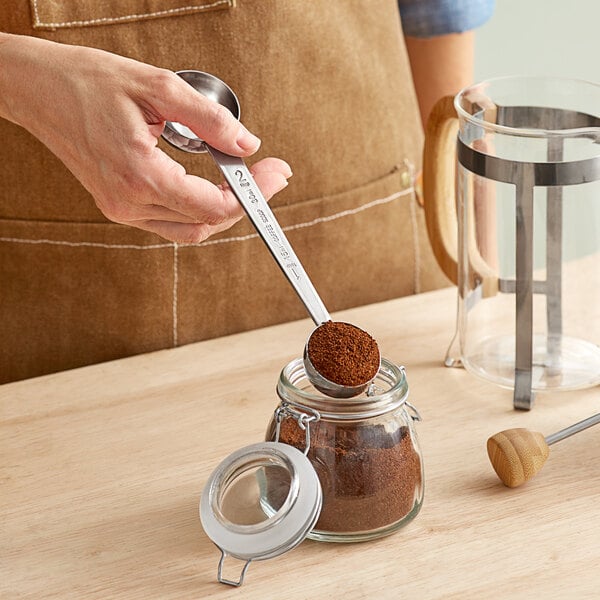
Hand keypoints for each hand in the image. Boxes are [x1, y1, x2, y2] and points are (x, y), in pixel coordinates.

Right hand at [0, 34, 291, 242]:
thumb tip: (246, 144)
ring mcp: (122, 209)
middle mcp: (129, 203)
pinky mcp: (119, 207)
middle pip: (206, 223)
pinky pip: (171, 223)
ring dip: (223, 210)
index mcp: (139, 175)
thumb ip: (208, 121)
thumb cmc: (88, 81)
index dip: (251, 195)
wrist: (38, 90)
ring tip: (246, 182)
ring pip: (190, 229)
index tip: (275, 175)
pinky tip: (213, 189)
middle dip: (246, 202)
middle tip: (270, 176)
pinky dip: (199, 210)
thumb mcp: (158, 87)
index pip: (212, 206)